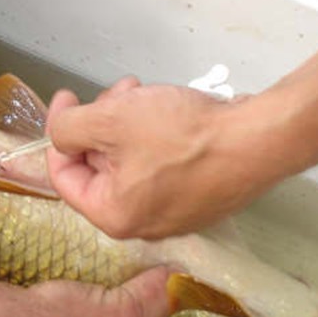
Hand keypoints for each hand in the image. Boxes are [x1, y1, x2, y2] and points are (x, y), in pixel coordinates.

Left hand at [46, 77, 266, 238]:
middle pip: (100, 167)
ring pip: (131, 161)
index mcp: (113, 216)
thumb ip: (68, 129)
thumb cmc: (180, 134)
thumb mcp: (109, 121)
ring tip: (142, 92)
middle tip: (117, 91)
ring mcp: (175, 213)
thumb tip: (61, 135)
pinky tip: (168, 109)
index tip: (67, 98)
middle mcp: (142, 225)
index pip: (64, 176)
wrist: (259, 140)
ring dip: (126, 122)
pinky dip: (155, 136)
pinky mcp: (200, 197)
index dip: (59, 132)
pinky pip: (161, 166)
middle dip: (100, 122)